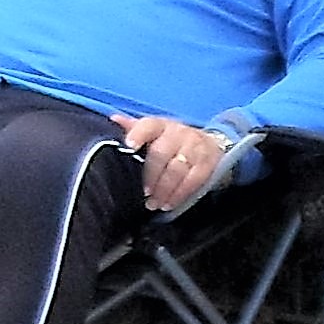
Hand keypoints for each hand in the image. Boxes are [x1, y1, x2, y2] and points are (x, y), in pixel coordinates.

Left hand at [114, 113, 241, 215]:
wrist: (209, 143)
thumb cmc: (172, 139)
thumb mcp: (155, 131)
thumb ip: (135, 128)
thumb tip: (114, 119)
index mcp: (161, 125)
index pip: (149, 125)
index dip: (138, 134)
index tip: (129, 146)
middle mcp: (178, 134)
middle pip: (162, 153)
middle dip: (151, 175)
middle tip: (143, 192)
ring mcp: (194, 148)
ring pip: (177, 169)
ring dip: (163, 189)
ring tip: (153, 203)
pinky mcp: (206, 164)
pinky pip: (193, 180)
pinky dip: (179, 194)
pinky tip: (168, 203)